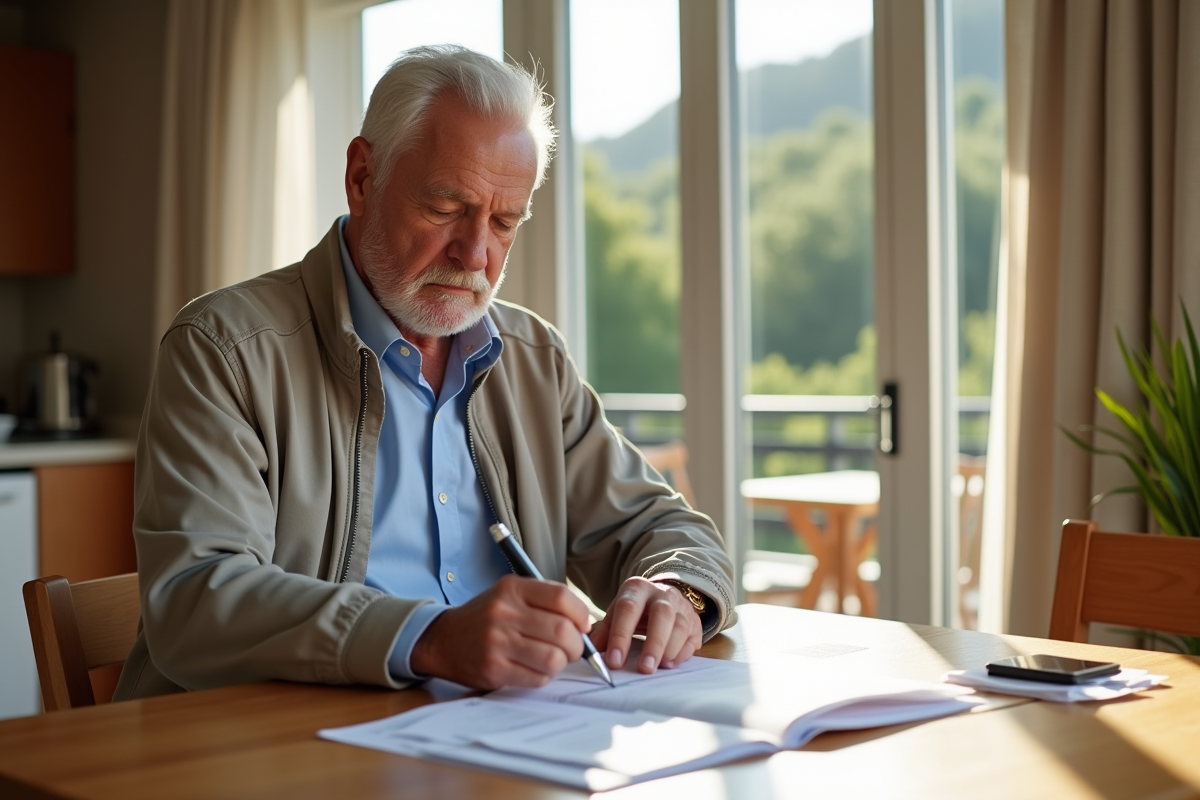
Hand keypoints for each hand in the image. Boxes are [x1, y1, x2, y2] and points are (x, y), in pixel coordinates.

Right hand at [410, 575, 589, 689]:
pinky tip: (535, 669)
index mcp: (512, 588)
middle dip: (577, 644)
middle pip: (562, 631)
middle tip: (573, 648)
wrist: (444, 640)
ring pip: (553, 658)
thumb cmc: (487, 618)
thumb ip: (545, 602)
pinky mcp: (494, 669)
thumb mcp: (511, 595)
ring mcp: (497, 642)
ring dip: (561, 663)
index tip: (582, 625)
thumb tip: (586, 624)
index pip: (561, 597)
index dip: (581, 614)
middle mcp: (504, 613)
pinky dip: (544, 676)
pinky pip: (537, 678)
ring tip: (554, 659)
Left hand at [588, 577, 702, 673]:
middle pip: (662, 614)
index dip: (621, 636)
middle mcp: (661, 594)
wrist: (663, 596)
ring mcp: (681, 607)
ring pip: (681, 625)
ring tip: (658, 667)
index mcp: (637, 589)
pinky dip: (682, 653)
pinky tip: (670, 663)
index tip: (614, 661)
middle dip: (654, 643)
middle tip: (644, 669)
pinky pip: (692, 638)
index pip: (628, 609)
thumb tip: (593, 650)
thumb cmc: (636, 610)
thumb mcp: (617, 614)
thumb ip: (605, 631)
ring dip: (669, 649)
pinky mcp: (695, 622)